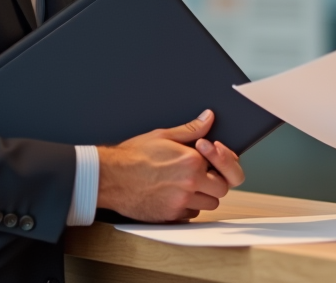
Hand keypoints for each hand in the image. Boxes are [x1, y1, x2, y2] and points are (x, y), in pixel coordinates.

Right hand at [96, 109, 245, 221]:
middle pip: (221, 190)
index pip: (224, 167)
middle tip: (202, 176)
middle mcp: (190, 183)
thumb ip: (191, 129)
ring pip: (208, 205)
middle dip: (214, 182)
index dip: (220, 164)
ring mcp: (180, 202)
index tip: (212, 162)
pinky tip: (176, 195)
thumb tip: (208, 118)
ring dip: (203, 196)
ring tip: (188, 185)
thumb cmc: (133, 156)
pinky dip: (188, 208)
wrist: (110, 177)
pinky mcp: (170, 216)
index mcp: (192, 161)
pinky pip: (190, 215)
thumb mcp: (163, 135)